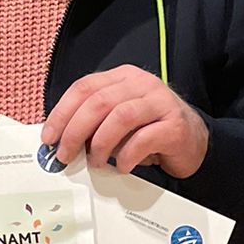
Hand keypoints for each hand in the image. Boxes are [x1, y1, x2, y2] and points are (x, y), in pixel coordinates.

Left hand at [43, 67, 209, 179]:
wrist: (194, 142)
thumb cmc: (149, 131)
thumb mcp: (118, 121)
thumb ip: (94, 123)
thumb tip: (60, 141)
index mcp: (122, 77)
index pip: (84, 87)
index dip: (62, 112)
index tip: (49, 137)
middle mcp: (142, 84)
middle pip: (98, 101)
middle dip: (75, 130)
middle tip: (65, 155)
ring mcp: (161, 102)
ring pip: (120, 116)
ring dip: (100, 143)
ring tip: (94, 162)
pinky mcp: (175, 125)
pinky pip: (144, 138)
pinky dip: (127, 155)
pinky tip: (122, 167)